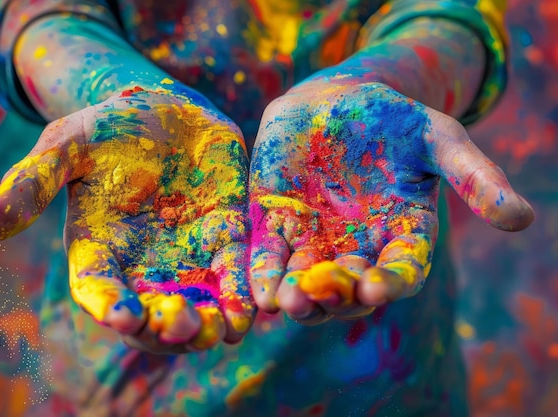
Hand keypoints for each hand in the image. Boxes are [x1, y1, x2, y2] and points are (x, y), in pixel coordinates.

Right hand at [0, 86, 253, 352]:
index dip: (109, 305)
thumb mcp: (66, 148)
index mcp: (100, 249)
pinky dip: (240, 295)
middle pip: (153, 313)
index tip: (122, 316)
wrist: (164, 109)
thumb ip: (33, 184)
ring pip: (198, 305)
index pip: (100, 288)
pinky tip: (248, 312)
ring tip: (220, 330)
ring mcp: (187, 255)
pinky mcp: (225, 237)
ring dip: (209, 324)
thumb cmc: (107, 129)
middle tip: (182, 326)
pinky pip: (234, 273)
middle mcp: (143, 263)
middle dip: (167, 327)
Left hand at [249, 80, 533, 324]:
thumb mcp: (438, 140)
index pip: (402, 269)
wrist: (334, 101)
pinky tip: (257, 291)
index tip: (378, 289)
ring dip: (297, 295)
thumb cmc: (393, 119)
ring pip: (307, 278)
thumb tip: (524, 218)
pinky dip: (263, 273)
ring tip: (288, 302)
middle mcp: (357, 248)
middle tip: (323, 299)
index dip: (392, 281)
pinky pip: (269, 255)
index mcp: (400, 235)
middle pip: (350, 285)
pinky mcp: (275, 224)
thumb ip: (474, 177)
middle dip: (337, 295)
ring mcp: (314, 240)